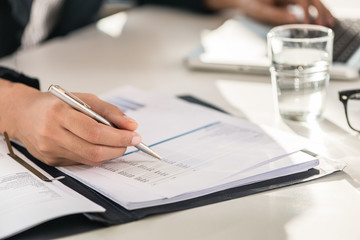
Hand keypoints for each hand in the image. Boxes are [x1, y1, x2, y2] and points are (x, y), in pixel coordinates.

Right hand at [3, 82, 141, 165]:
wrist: (24, 114)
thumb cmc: (55, 104)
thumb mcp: (83, 98)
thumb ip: (109, 111)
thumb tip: (131, 125)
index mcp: (59, 114)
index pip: (94, 132)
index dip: (118, 137)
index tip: (135, 135)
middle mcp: (52, 135)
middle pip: (93, 150)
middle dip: (118, 148)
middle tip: (131, 141)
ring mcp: (50, 151)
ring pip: (89, 159)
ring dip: (110, 153)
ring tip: (118, 143)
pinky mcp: (51, 161)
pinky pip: (81, 162)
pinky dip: (96, 155)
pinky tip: (100, 146)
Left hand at [206, 0, 335, 26]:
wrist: (245, 1)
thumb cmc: (250, 5)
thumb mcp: (260, 12)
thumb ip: (276, 15)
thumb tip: (294, 19)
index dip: (306, 11)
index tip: (306, 24)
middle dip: (320, 10)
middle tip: (326, 24)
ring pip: (313, 1)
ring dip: (323, 11)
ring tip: (332, 23)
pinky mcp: (294, 1)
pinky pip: (309, 5)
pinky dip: (317, 13)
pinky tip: (325, 21)